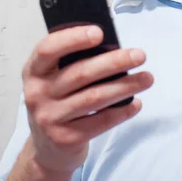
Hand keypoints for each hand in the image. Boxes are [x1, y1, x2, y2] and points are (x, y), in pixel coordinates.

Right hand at [21, 25, 152, 173]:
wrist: (47, 148)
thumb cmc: (57, 101)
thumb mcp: (53, 78)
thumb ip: (71, 61)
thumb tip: (111, 46)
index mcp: (33, 70)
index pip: (48, 49)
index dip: (73, 38)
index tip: (99, 32)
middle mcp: (36, 93)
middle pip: (80, 73)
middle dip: (114, 62)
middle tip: (139, 55)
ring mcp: (49, 118)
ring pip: (94, 97)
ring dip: (125, 86)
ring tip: (147, 78)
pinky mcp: (65, 138)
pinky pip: (100, 122)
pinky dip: (122, 111)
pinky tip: (136, 103)